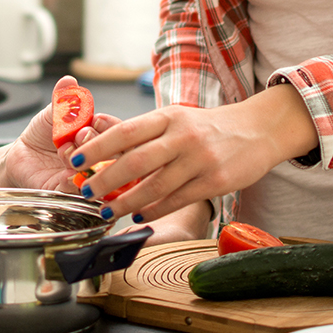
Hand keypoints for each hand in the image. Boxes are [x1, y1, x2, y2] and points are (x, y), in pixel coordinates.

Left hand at [0, 77, 120, 191]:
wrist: (20, 156)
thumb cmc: (42, 134)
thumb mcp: (53, 113)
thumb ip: (63, 98)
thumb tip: (69, 81)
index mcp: (99, 136)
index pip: (118, 132)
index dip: (108, 125)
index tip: (94, 119)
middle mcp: (98, 158)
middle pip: (114, 154)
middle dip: (95, 141)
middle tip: (78, 134)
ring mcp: (86, 177)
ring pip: (98, 173)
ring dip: (83, 160)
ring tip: (66, 152)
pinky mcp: (69, 193)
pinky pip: (79, 190)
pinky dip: (73, 179)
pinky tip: (65, 170)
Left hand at [68, 83, 317, 222]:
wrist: (257, 130)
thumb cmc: (207, 127)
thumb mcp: (177, 118)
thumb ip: (146, 133)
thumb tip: (104, 149)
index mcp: (168, 116)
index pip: (125, 131)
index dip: (97, 146)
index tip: (75, 158)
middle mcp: (182, 136)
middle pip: (136, 160)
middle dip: (105, 179)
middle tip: (85, 191)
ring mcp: (200, 160)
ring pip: (155, 186)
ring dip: (126, 203)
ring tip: (107, 211)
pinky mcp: (215, 181)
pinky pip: (177, 200)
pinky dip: (154, 210)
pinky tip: (139, 217)